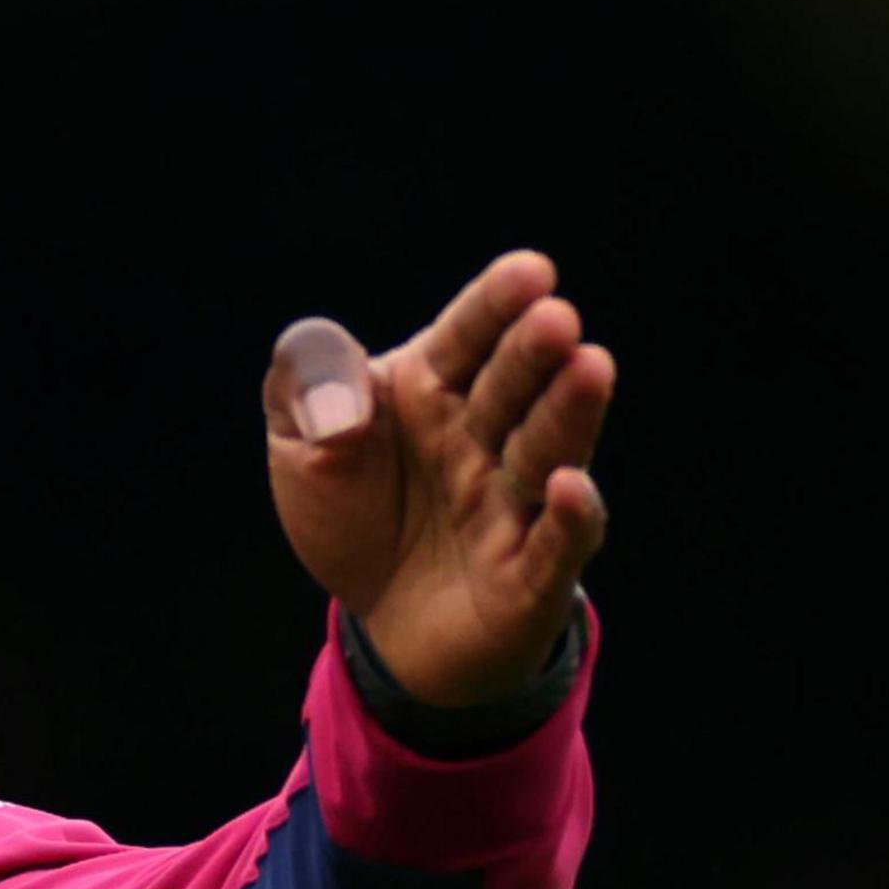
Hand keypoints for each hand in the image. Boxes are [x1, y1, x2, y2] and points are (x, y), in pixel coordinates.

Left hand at [263, 250, 615, 706]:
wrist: (378, 617)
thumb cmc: (349, 509)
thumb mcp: (299, 444)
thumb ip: (304, 394)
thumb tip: (336, 398)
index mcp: (433, 388)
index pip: (467, 337)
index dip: (497, 304)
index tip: (531, 271)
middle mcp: (484, 436)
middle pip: (513, 387)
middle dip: (533, 353)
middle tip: (555, 320)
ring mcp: (514, 502)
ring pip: (547, 451)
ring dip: (569, 413)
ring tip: (590, 368)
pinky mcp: (531, 573)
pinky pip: (556, 544)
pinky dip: (569, 517)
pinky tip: (568, 487)